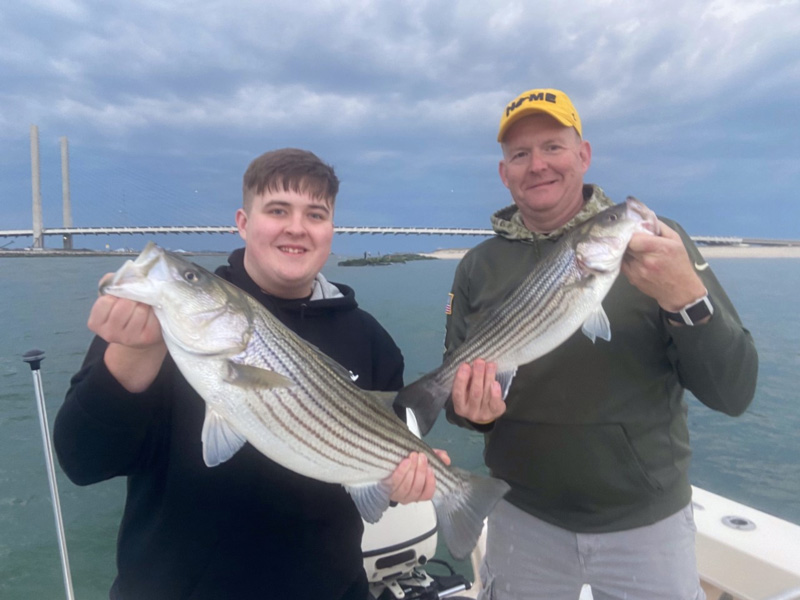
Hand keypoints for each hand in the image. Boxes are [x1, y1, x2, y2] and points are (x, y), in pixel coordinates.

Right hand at [88, 274, 166, 391]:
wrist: (140, 334)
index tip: (121, 296)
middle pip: (125, 305)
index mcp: (96, 323)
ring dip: (144, 304)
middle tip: (135, 301)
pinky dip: (154, 311)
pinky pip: (152, 317)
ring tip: (144, 307)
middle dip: (132, 298)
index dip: (116, 294)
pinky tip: (151, 315)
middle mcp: (109, 333)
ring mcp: (128, 338)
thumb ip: (112, 283)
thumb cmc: (125, 311)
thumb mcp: (113, 296)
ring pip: (140, 310)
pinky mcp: (146, 338)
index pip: (106, 301)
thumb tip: (123, 276)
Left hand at [387, 450, 450, 503]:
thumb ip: (436, 458)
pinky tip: (405, 461)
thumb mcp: (424, 461)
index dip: (430, 482)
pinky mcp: (388, 487)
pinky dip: (402, 471)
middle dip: (421, 471)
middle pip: (417, 488)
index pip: (428, 493)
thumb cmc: (408, 466)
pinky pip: (395, 481)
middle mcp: (409, 496)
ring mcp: (398, 493)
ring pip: (407, 485)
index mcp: (420, 492)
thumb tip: (446, 458)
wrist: (388, 469)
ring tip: (414, 455)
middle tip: (422, 457)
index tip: (431, 469)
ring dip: (412, 469)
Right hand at [451, 359, 504, 424]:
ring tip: (490, 365)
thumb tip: (471, 366)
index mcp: (459, 406)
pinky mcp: (495, 413)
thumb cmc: (473, 397)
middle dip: (477, 375)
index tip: (465, 365)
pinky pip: (495, 404)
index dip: (461, 379)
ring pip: (485, 395)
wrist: (485, 413)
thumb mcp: (466, 391)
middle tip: (479, 361)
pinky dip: (496, 393)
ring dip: (488, 378)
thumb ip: (467, 381)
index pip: (458, 393)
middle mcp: (470, 412)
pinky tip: (496, 382)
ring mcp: (483, 414)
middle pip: (475, 393)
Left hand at [621, 222, 707, 311]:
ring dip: (624, 249)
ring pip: (622, 254)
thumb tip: (644, 217)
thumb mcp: (676, 241)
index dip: (631, 233)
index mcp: (660, 248)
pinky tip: (630, 257)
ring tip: (629, 247)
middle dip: (626, 239)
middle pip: (626, 245)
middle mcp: (647, 260)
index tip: (632, 230)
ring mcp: (638, 271)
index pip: (634, 238)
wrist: (680, 291)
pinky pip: (621, 264)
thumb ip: (660, 227)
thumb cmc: (679, 263)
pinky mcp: (632, 279)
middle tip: (628, 236)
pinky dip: (624, 259)